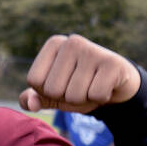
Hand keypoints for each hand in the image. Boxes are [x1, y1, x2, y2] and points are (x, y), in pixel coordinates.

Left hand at [20, 34, 139, 112]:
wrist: (117, 84)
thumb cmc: (80, 85)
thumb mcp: (53, 93)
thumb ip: (34, 98)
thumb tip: (29, 104)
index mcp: (54, 44)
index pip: (34, 80)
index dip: (47, 91)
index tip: (64, 83)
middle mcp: (71, 42)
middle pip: (53, 90)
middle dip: (66, 98)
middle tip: (81, 87)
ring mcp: (93, 50)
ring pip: (74, 95)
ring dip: (84, 100)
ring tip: (93, 86)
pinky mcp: (113, 62)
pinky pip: (96, 95)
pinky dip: (101, 98)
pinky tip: (106, 86)